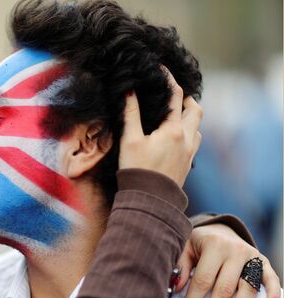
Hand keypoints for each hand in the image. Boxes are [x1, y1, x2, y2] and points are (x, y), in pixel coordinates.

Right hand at [119, 67, 201, 186]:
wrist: (150, 200)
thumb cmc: (137, 170)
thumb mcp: (129, 140)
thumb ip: (130, 114)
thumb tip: (130, 91)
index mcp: (173, 130)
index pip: (175, 96)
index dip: (168, 79)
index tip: (160, 69)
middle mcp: (186, 138)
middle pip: (195, 109)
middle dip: (186, 98)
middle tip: (172, 94)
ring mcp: (190, 151)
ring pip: (197, 125)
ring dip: (188, 116)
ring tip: (173, 114)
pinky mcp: (187, 163)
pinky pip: (194, 140)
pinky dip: (188, 131)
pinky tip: (175, 136)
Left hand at [175, 224, 280, 297]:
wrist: (220, 229)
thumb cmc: (199, 243)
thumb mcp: (185, 247)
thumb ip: (180, 266)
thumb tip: (177, 288)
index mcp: (213, 245)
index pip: (202, 280)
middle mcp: (234, 250)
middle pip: (224, 288)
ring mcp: (251, 256)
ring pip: (246, 289)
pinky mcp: (263, 261)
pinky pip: (271, 279)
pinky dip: (272, 293)